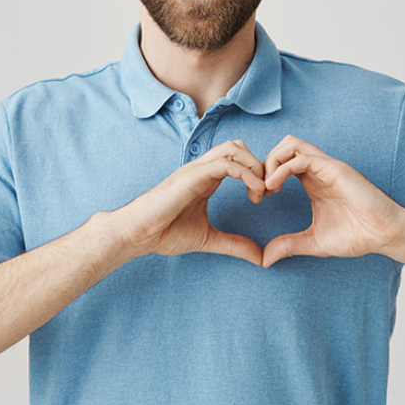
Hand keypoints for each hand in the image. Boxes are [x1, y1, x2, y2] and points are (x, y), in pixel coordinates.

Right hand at [107, 139, 266, 265]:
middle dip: (259, 165)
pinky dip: (247, 174)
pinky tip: (255, 192)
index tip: (265, 197)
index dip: (257, 173)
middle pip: (239, 147)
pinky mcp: (193, 175)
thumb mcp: (209, 239)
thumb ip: (235, 245)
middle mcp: (203, 169)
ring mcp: (197, 169)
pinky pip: (226, 163)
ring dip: (255, 166)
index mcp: (206, 179)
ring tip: (262, 191)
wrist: (137, 233)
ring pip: (234, 148)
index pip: (238, 160)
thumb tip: (260, 258)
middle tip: (267, 191)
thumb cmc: (164, 233)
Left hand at [260, 135, 404, 267]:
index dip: (263, 176)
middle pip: (283, 146)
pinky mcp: (334, 169)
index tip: (257, 200)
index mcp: (312, 181)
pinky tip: (274, 187)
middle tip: (258, 192)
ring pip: (290, 144)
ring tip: (266, 187)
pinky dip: (281, 168)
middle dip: (263, 165)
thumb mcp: (313, 242)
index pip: (281, 162)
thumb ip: (289, 245)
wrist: (385, 235)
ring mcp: (326, 166)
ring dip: (271, 161)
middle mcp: (318, 169)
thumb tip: (264, 259)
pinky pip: (301, 158)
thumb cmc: (357, 235)